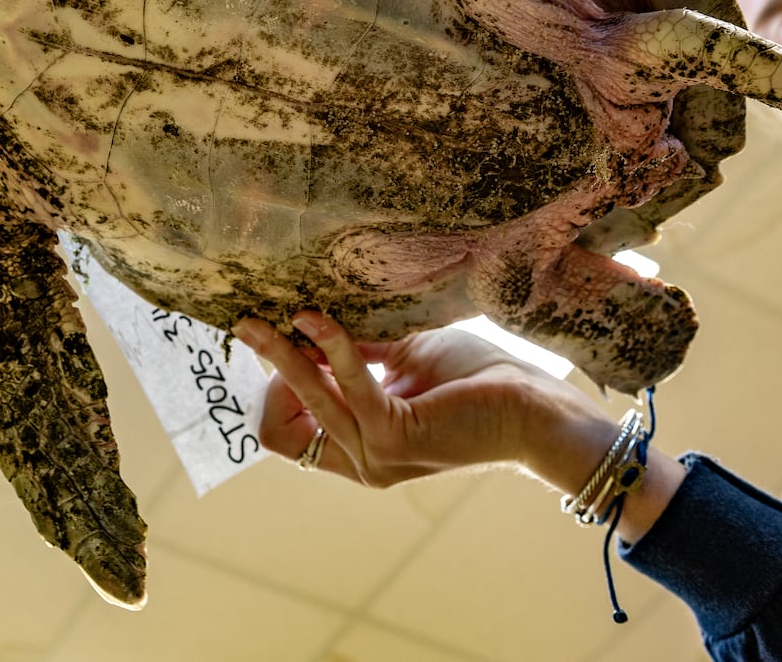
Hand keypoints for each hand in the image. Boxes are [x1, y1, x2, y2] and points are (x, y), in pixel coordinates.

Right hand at [232, 310, 618, 488]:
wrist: (534, 405)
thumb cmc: (477, 381)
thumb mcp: (402, 361)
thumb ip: (357, 354)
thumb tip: (308, 321)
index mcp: (361, 451)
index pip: (287, 433)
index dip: (276, 390)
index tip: (285, 340)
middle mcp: (361, 464)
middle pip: (279, 425)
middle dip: (265, 368)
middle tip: (247, 323)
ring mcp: (375, 457)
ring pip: (306, 399)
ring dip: (281, 354)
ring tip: (261, 319)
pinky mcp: (394, 436)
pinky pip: (347, 383)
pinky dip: (329, 345)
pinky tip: (317, 317)